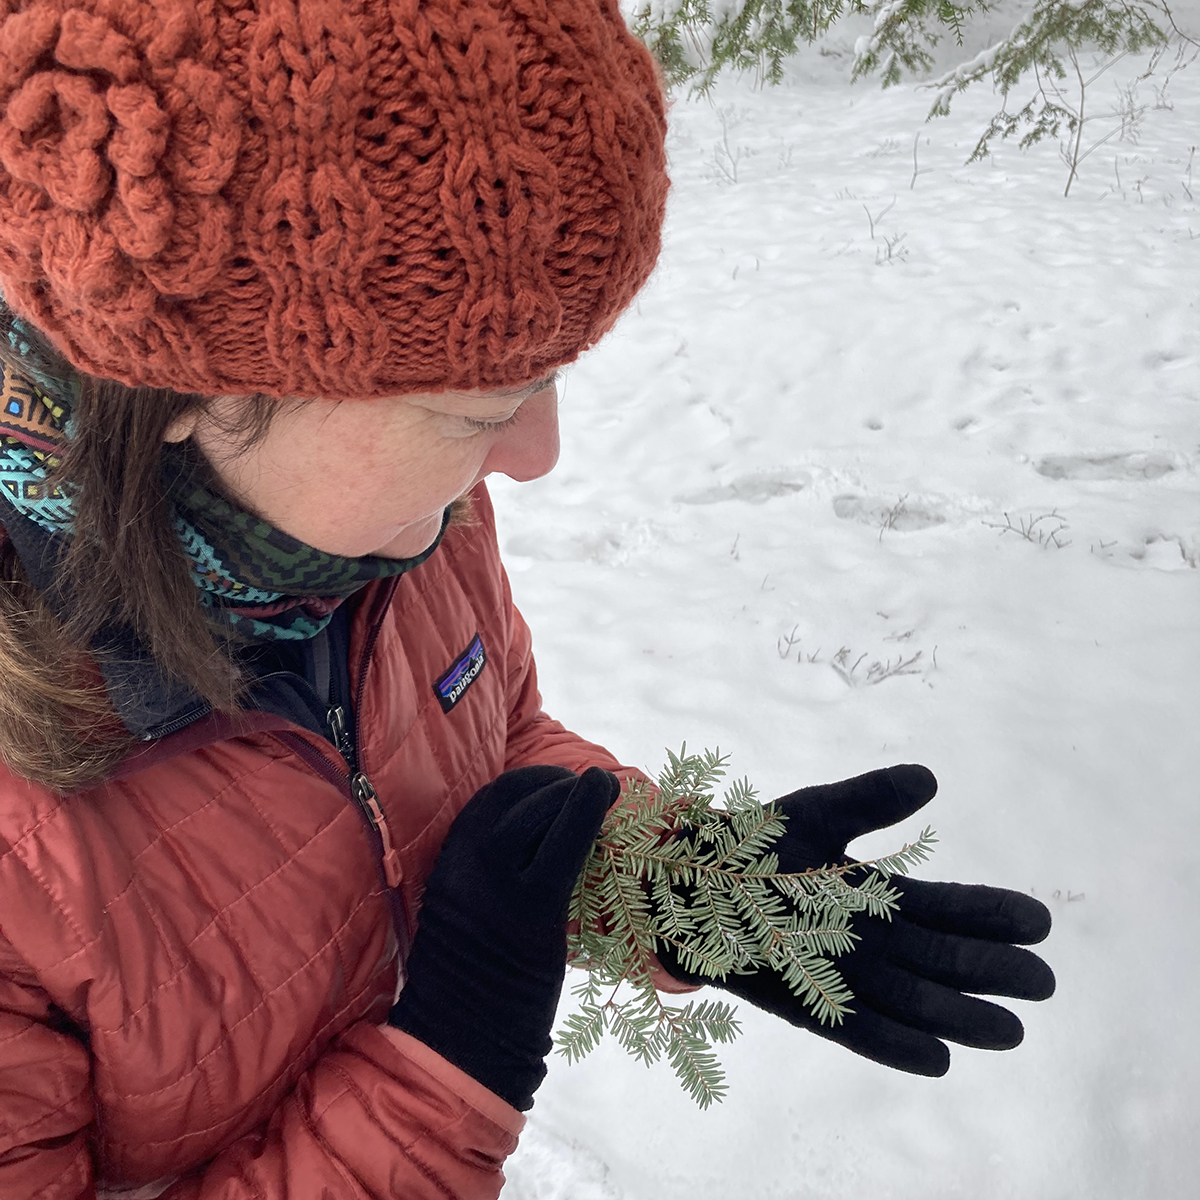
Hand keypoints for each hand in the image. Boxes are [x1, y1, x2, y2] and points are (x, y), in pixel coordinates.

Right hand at [389, 764, 619, 1109]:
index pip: (491, 799)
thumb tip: (545, 840)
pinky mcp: (530, 911)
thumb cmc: (476, 979)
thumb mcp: (471, 910)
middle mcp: (466, 865)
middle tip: (590, 789)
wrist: (460, 1042)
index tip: (559, 785)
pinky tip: (604, 794)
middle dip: (555, 782)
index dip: (531, 783)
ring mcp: (496, 887)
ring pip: (538, 814)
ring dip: (576, 794)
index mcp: (450, 863)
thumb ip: (494, 873)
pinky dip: (586, 813)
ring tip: (604, 791)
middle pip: (513, 797)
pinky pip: (563, 848)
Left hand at [658, 765, 1054, 1075]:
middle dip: (991, 971)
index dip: (992, 914)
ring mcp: (838, 973)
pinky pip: (858, 1028)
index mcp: (875, 896)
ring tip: (1010, 1030)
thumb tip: (931, 778)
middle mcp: (867, 940)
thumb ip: (871, 799)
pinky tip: (938, 1060)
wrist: (681, 877)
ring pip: (912, 1000)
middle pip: (942, 959)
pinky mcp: (804, 1000)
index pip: (947, 908)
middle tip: (1044, 981)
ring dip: (959, 1015)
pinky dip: (895, 1045)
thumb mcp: (817, 812)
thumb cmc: (749, 843)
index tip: (1040, 920)